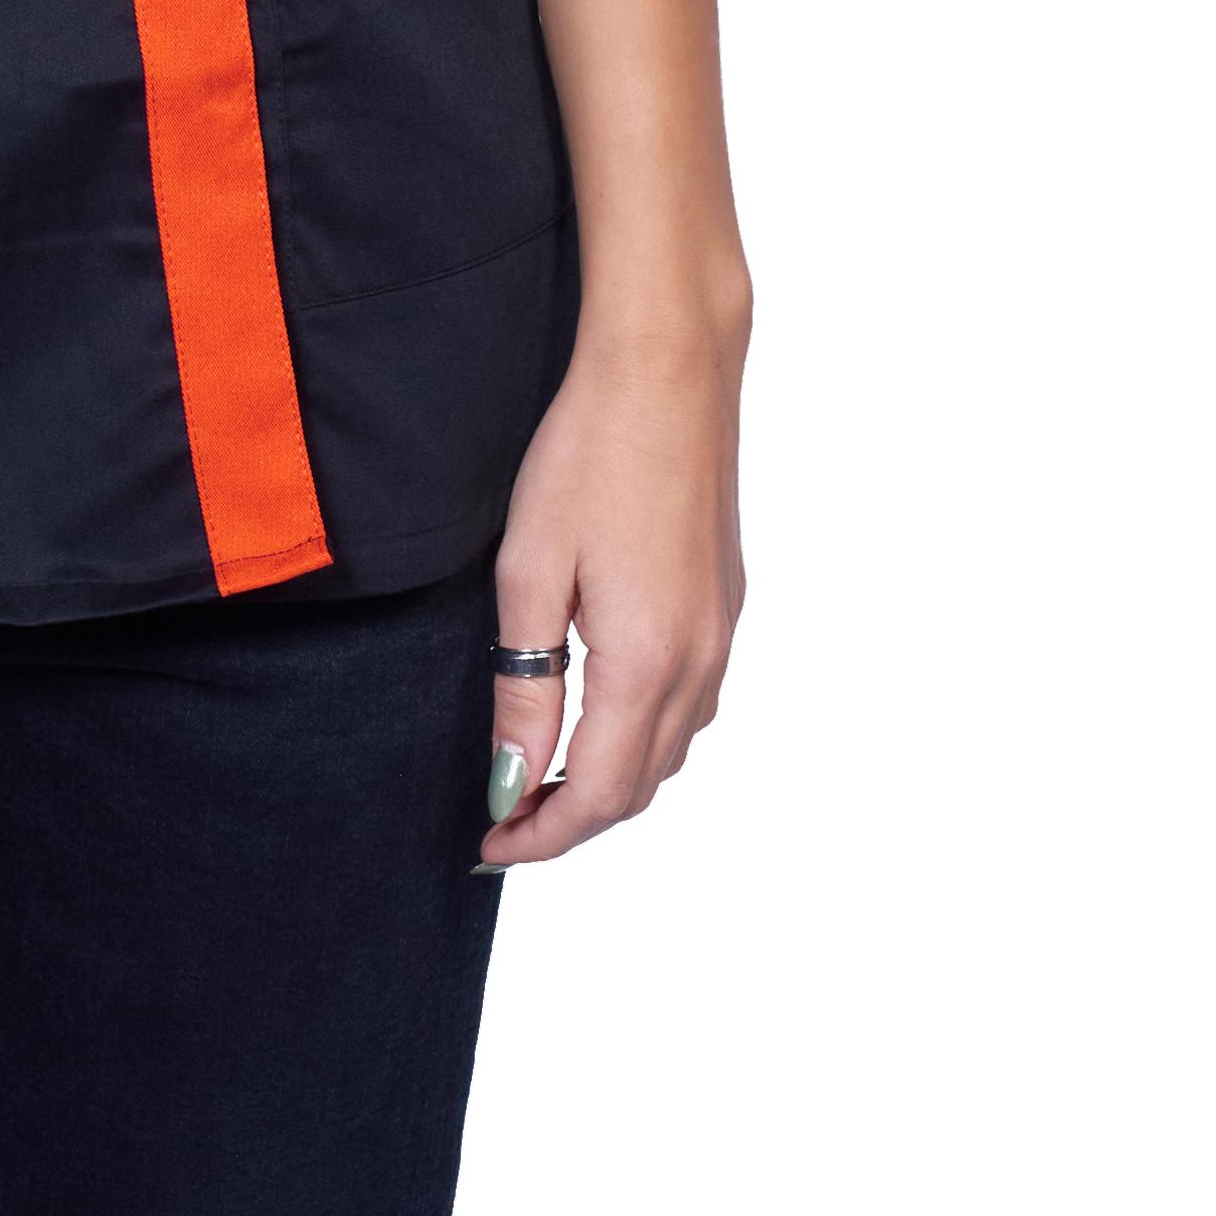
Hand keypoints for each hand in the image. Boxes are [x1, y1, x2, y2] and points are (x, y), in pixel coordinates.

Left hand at [480, 312, 745, 869]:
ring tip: (543, 775)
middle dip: (573, 817)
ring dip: (613, 779)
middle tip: (504, 821)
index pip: (600, 793)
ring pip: (673, 748)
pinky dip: (645, 736)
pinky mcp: (726, 603)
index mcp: (648, 661)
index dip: (542, 834)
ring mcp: (722, 632)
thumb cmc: (589, 454)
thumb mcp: (528, 574)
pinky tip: (599, 715)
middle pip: (642, 786)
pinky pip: (693, 704)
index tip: (489, 846)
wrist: (669, 370)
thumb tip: (514, 779)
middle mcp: (700, 659)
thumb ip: (523, 689)